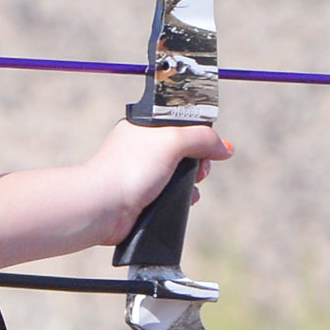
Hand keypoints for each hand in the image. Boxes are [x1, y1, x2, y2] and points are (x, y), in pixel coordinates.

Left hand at [81, 120, 233, 246]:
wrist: (104, 207)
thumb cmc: (130, 169)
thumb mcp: (172, 140)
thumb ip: (202, 138)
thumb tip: (225, 147)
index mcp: (145, 126)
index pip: (182, 122)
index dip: (200, 133)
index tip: (209, 145)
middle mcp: (144, 147)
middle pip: (186, 149)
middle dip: (200, 160)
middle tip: (199, 168)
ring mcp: (144, 173)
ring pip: (182, 173)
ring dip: (193, 181)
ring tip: (191, 185)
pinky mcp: (145, 196)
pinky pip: (173, 193)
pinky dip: (183, 196)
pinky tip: (184, 199)